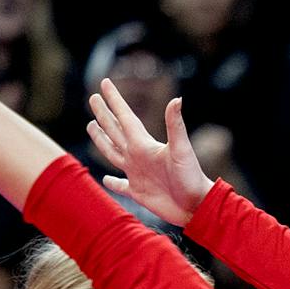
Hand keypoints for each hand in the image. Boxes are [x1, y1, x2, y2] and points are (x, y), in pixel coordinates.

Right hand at [88, 86, 213, 226]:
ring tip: (91, 126)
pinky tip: (105, 179)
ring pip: (113, 153)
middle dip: (103, 114)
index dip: (115, 100)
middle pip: (115, 131)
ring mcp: (137, 174)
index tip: (105, 82)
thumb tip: (177, 99)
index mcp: (144, 145)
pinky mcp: (138, 193)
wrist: (198, 205)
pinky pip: (120, 186)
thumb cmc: (191, 177)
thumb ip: (175, 126)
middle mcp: (138, 156)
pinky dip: (112, 183)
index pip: (125, 118)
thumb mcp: (182, 149)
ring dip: (102, 140)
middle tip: (93, 97)